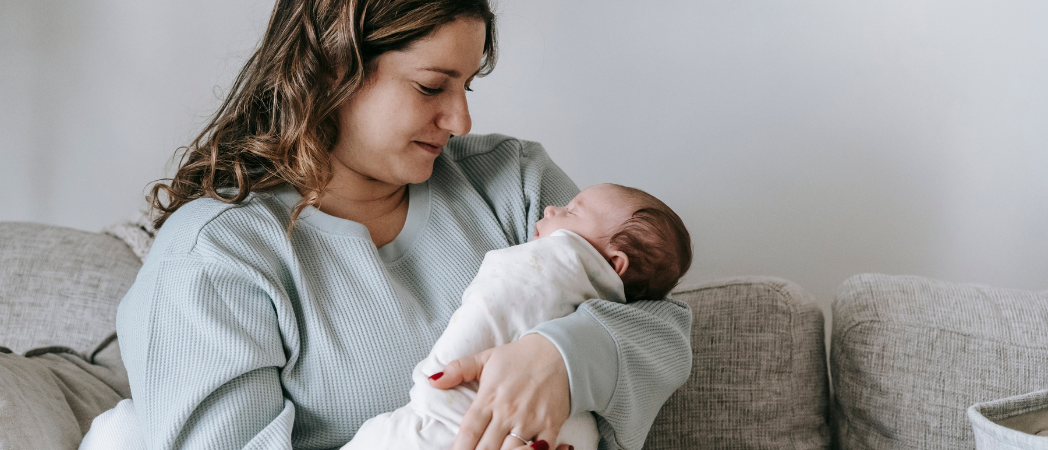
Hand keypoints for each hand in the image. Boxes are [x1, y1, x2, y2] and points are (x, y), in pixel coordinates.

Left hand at [428, 334, 574, 449]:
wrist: (559, 351)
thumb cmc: (519, 358)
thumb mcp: (486, 358)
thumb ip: (458, 369)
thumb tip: (432, 381)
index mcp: (489, 397)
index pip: (468, 432)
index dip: (459, 449)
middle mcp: (508, 411)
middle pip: (486, 449)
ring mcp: (530, 420)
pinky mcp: (551, 425)